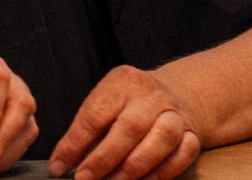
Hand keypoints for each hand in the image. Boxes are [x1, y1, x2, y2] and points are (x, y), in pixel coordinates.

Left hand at [49, 66, 200, 179]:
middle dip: (104, 158)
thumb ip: (85, 132)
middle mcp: (151, 94)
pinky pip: (185, 152)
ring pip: (163, 137)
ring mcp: (175, 112)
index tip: (59, 167)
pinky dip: (165, 170)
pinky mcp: (192, 131)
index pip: (94, 114)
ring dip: (137, 166)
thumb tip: (61, 165)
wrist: (173, 93)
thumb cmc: (127, 105)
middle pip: (130, 127)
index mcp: (122, 82)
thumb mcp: (104, 104)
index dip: (74, 144)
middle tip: (85, 179)